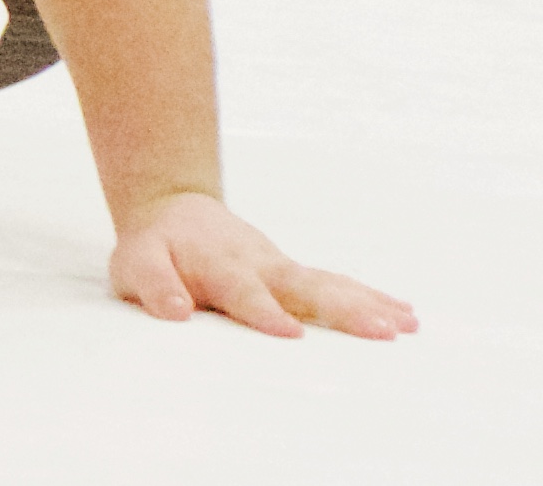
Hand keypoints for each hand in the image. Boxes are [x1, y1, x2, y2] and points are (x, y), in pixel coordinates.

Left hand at [109, 191, 417, 338]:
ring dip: (368, 304)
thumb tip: (175, 312)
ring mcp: (283, 268)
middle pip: (304, 287)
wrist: (173, 210)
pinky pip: (337, 285)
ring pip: (329, 285)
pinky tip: (407, 315)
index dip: (264, 312)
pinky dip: (371, 298)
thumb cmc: (155, 247)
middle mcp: (260, 265)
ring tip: (406, 325)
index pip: (244, 292)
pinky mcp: (296, 275)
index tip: (289, 333)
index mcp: (220, 267)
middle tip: (381, 330)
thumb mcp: (136, 263)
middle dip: (342, 309)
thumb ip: (153, 285)